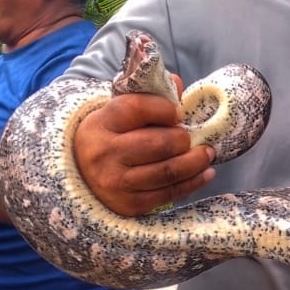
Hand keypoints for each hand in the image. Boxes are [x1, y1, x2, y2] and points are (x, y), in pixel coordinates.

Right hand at [73, 89, 213, 215]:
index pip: (138, 108)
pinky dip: (193, 182)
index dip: (165, 108)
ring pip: (169, 171)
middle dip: (184, 139)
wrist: (81, 176)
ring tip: (208, 153)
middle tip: (195, 137)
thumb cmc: (110, 137)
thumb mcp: (119, 112)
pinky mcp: (129, 205)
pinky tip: (205, 173)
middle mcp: (104, 154)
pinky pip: (169, 193)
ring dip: (196, 161)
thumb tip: (177, 84)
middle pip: (160, 143)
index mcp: (100, 123)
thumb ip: (149, 96)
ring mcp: (115, 182)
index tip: (178, 113)